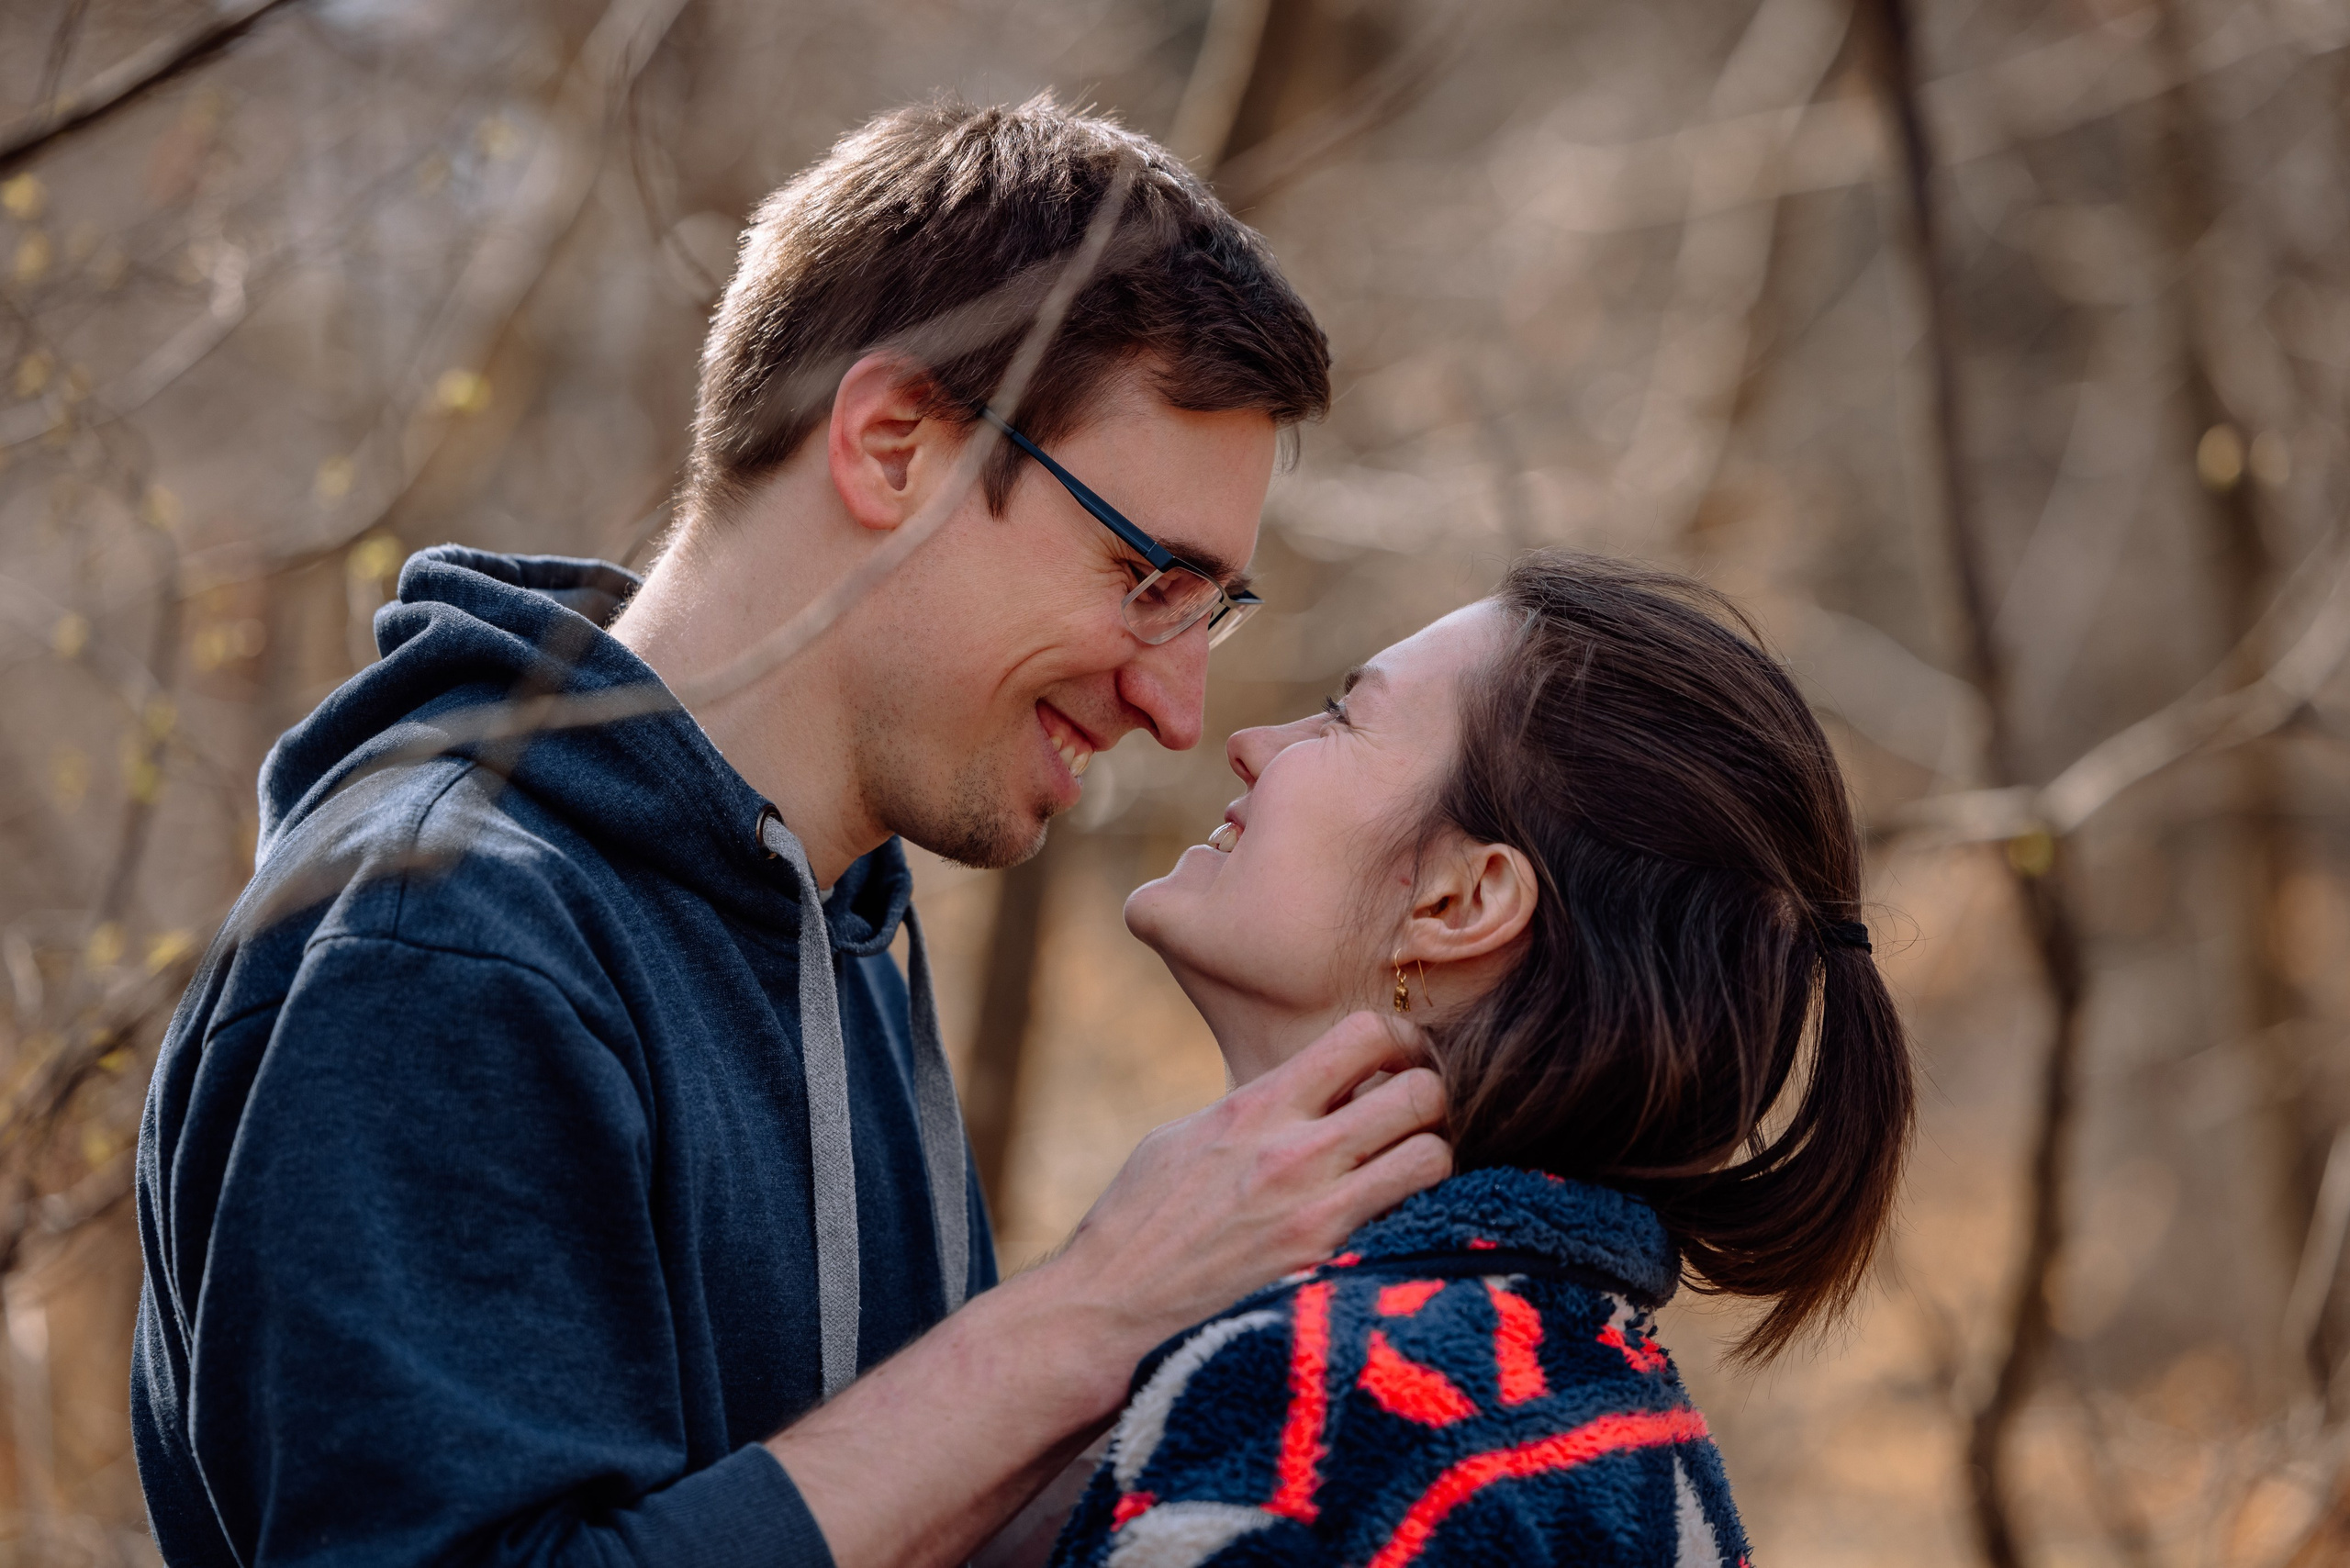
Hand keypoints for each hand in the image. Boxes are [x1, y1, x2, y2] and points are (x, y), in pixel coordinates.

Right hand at [764, 1014, 1445, 1567]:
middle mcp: (1294, 1150)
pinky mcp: (1328, 1270)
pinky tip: (1396, 1223)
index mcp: (1255, 1104)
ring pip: (1433, 1157)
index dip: (1396, 1041)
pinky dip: (1419, 1216)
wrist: (1109, 1312)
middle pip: (1419, 1091)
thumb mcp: (1185, 1137)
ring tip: (1408, 1174)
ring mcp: (1317, 1213)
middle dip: (1429, 1097)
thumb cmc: (1138, 1224)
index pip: (1365, 1033)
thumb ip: (1253, 1108)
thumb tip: (1304, 1089)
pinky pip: (1412, 1222)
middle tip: (1415, 1120)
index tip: (1393, 1062)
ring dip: (1431, 1159)